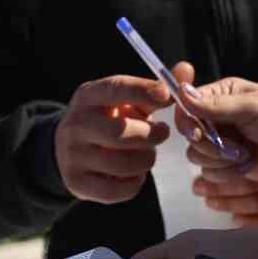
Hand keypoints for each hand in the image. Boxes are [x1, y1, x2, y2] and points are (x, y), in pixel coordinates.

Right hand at [53, 73, 176, 203]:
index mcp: (88, 96)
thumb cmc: (110, 119)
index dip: (144, 91)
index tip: (167, 95)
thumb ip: (157, 88)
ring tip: (148, 153)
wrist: (70, 148)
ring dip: (147, 160)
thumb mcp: (128, 101)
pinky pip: (118, 189)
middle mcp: (76, 124)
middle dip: (151, 135)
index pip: (115, 89)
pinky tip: (134, 172)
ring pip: (123, 163)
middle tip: (162, 133)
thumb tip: (187, 69)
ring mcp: (72, 155)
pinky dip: (135, 182)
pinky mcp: (77, 182)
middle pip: (121, 133)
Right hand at [173, 77, 257, 190]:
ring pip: (197, 155)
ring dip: (220, 159)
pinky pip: (211, 173)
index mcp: (223, 94)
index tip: (197, 131)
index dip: (186, 119)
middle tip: (234, 145)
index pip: (187, 104)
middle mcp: (219, 117)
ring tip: (245, 154)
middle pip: (189, 133)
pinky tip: (248, 165)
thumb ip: (216, 105)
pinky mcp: (230, 164)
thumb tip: (182, 93)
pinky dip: (228, 173)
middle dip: (209, 144)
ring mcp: (224, 141)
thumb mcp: (253, 107)